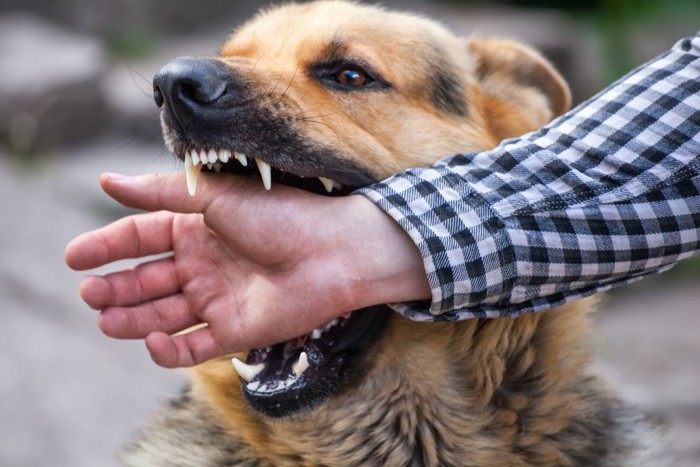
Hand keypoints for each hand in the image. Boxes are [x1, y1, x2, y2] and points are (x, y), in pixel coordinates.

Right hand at [65, 172, 428, 367]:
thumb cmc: (280, 214)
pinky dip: (169, 349)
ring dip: (132, 318)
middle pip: (146, 279)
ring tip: (104, 318)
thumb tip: (106, 181)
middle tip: (89, 293)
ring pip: (162, 313)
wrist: (334, 251)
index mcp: (197, 228)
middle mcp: (203, 264)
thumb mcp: (215, 195)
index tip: (74, 257)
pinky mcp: (235, 331)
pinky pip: (193, 346)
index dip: (107, 247)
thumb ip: (161, 193)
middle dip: (115, 287)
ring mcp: (217, 299)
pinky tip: (151, 340)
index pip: (141, 237)